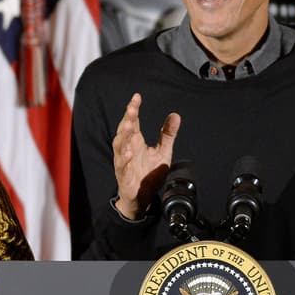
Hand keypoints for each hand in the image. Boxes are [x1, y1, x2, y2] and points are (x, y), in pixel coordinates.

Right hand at [112, 93, 179, 219]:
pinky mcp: (124, 175)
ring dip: (123, 136)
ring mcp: (124, 162)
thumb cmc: (149, 173)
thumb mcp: (163, 151)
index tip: (137, 97)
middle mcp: (127, 149)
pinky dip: (123, 159)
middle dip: (127, 119)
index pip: (133, 121)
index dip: (133, 109)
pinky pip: (121, 166)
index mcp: (136, 141)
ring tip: (129, 126)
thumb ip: (168, 134)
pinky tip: (128, 153)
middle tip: (133, 109)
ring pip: (119, 146)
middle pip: (124, 130)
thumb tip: (175, 115)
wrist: (143, 197)